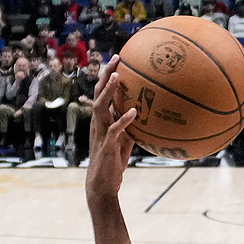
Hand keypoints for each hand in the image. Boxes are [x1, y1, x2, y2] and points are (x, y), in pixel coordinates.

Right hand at [85, 55, 138, 200]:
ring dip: (110, 91)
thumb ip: (130, 128)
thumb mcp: (124, 141)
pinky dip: (124, 119)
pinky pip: (114, 129)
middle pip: (98, 93)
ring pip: (101, 107)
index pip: (101, 93)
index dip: (107, 76)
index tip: (117, 60)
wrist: (102, 185)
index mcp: (100, 120)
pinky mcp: (107, 145)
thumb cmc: (113, 163)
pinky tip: (134, 112)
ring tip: (119, 77)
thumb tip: (145, 116)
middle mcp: (97, 123)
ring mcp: (101, 133)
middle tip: (116, 58)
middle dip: (106, 75)